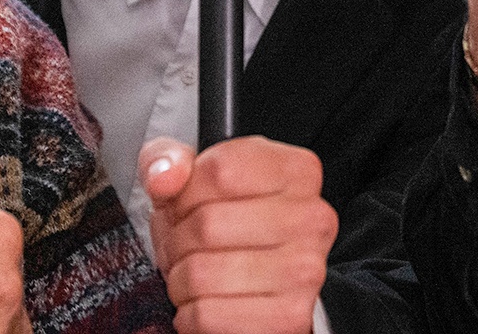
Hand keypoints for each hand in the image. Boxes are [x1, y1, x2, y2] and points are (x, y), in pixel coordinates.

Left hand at [141, 136, 336, 333]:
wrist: (257, 289)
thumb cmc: (226, 228)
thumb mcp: (193, 179)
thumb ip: (168, 159)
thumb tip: (165, 178)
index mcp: (296, 171)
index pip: (219, 171)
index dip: (184, 193)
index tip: (187, 205)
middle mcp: (312, 218)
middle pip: (207, 224)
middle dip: (177, 240)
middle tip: (184, 246)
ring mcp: (305, 270)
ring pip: (202, 272)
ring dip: (180, 279)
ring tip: (194, 274)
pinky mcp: (289, 318)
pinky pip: (207, 314)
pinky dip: (190, 313)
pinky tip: (206, 302)